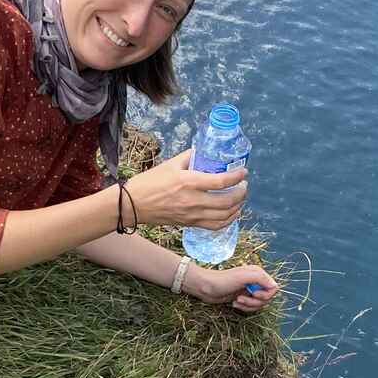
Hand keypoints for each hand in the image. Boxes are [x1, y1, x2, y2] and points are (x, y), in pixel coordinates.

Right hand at [125, 149, 247, 228]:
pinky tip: (231, 213)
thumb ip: (189, 157)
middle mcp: (193, 201)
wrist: (133, 205)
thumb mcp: (170, 164)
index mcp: (189, 182)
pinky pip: (215, 226)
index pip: (221, 181)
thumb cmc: (150, 182)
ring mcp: (192, 215)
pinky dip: (227, 220)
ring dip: (237, 207)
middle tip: (243, 185)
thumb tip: (204, 152)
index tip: (243, 172)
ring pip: (224, 216)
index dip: (237, 177)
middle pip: (227, 201)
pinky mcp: (190, 224)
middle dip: (241, 193)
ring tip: (240, 199)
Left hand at [188, 264, 279, 313]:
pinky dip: (244, 308)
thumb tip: (274, 286)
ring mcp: (250, 290)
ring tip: (237, 301)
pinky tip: (234, 304)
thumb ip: (261, 279)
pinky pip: (251, 307)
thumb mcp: (243, 277)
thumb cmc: (223, 280)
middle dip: (254, 302)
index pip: (273, 288)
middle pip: (267, 298)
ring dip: (248, 306)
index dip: (266, 294)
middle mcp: (256, 281)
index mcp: (258, 274)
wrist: (206, 287)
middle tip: (241, 298)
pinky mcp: (244, 298)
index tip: (253, 293)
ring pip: (259, 304)